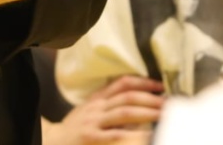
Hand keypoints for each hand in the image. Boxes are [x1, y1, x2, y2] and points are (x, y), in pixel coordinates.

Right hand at [44, 77, 164, 144]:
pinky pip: (112, 135)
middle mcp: (97, 108)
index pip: (123, 83)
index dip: (143, 82)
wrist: (53, 141)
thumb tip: (139, 101)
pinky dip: (130, 134)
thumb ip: (109, 103)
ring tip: (163, 115)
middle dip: (151, 99)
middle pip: (128, 97)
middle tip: (169, 103)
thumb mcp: (90, 110)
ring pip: (124, 113)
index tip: (161, 86)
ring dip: (146, 112)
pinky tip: (145, 135)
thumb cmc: (77, 127)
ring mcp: (93, 122)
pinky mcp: (90, 138)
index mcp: (98, 99)